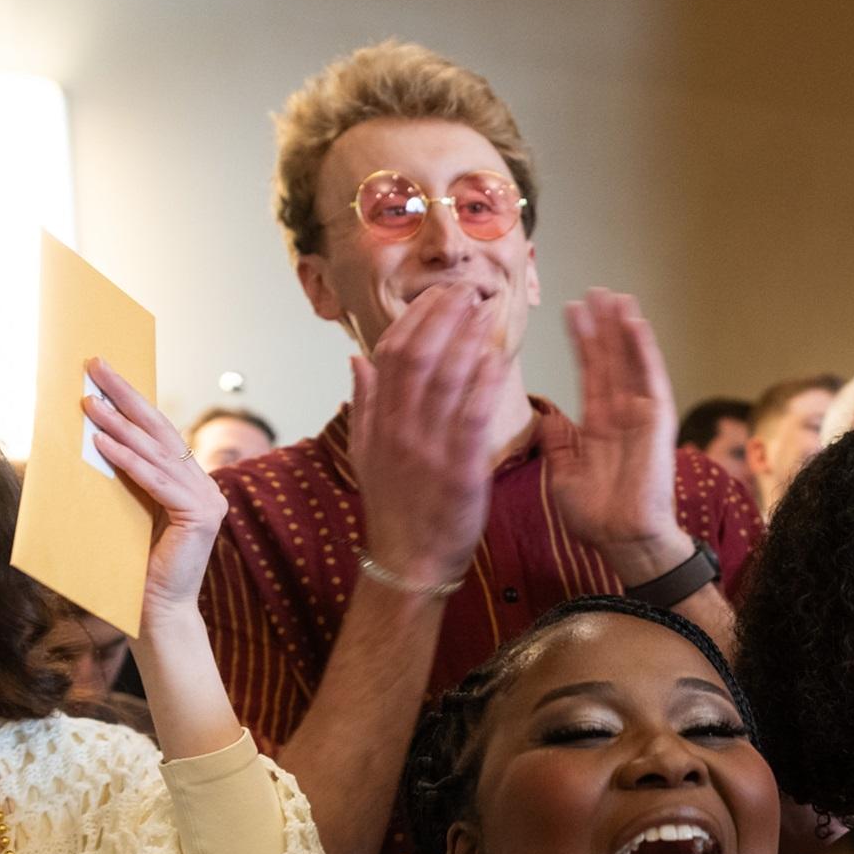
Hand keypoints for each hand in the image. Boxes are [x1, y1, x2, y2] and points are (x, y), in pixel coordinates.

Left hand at [81, 358, 227, 630]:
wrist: (155, 613)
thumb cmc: (134, 566)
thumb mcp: (124, 509)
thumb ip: (122, 477)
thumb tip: (87, 434)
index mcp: (189, 482)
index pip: (160, 432)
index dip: (132, 399)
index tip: (103, 373)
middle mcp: (204, 485)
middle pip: (162, 430)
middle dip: (126, 395)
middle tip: (95, 366)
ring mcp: (208, 500)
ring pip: (157, 453)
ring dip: (119, 426)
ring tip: (89, 403)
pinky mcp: (201, 516)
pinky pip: (158, 481)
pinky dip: (128, 461)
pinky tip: (102, 444)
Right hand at [350, 283, 504, 587]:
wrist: (409, 562)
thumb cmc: (395, 508)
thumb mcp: (365, 454)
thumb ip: (364, 404)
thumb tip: (357, 358)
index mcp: (378, 422)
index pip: (390, 353)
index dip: (415, 318)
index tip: (438, 295)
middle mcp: (398, 429)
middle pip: (417, 355)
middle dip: (442, 316)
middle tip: (467, 291)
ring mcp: (427, 448)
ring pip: (443, 378)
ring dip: (466, 338)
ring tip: (485, 309)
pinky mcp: (459, 469)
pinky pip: (470, 415)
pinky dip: (482, 382)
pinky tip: (496, 356)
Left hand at [544, 289, 689, 585]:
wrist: (623, 540)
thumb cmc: (595, 517)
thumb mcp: (562, 475)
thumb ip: (557, 443)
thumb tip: (545, 416)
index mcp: (597, 426)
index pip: (588, 373)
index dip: (581, 341)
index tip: (571, 311)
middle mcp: (620, 414)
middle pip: (609, 359)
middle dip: (601, 325)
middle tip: (593, 290)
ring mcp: (640, 415)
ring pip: (629, 361)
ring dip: (622, 328)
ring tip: (613, 295)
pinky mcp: (657, 420)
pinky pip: (651, 378)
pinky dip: (644, 350)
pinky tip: (635, 322)